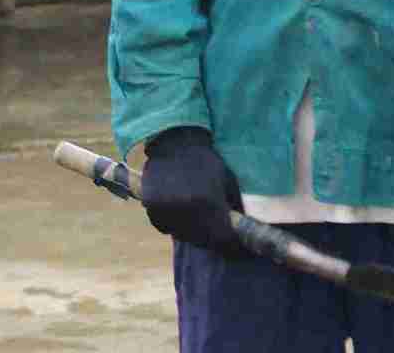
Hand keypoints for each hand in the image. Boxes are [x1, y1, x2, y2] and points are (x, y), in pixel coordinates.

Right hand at [141, 127, 243, 254]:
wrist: (174, 142)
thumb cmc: (206, 161)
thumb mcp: (228, 181)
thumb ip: (234, 208)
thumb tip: (242, 232)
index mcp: (209, 203)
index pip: (224, 240)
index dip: (234, 248)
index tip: (240, 251)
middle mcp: (187, 209)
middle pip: (204, 241)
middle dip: (215, 240)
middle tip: (219, 234)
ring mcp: (166, 208)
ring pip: (183, 235)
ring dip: (193, 233)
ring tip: (198, 219)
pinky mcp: (151, 205)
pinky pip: (164, 227)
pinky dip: (172, 224)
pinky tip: (179, 212)